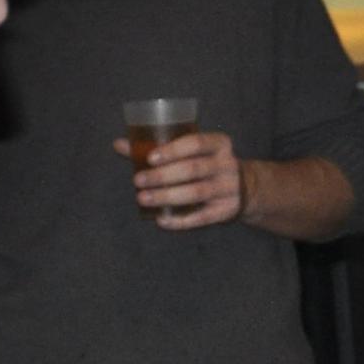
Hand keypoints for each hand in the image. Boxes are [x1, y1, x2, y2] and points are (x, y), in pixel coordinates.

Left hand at [117, 131, 245, 228]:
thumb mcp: (191, 152)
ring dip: (167, 196)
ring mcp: (230, 188)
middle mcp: (228, 164)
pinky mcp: (227, 210)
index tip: (150, 158)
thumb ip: (157, 149)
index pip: (197, 143)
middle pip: (193, 169)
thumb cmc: (206, 164)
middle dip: (163, 176)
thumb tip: (118, 144)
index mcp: (219, 144)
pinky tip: (161, 220)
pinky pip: (202, 217)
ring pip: (197, 193)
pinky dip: (180, 220)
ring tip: (143, 198)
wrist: (244, 187)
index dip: (173, 150)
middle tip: (138, 181)